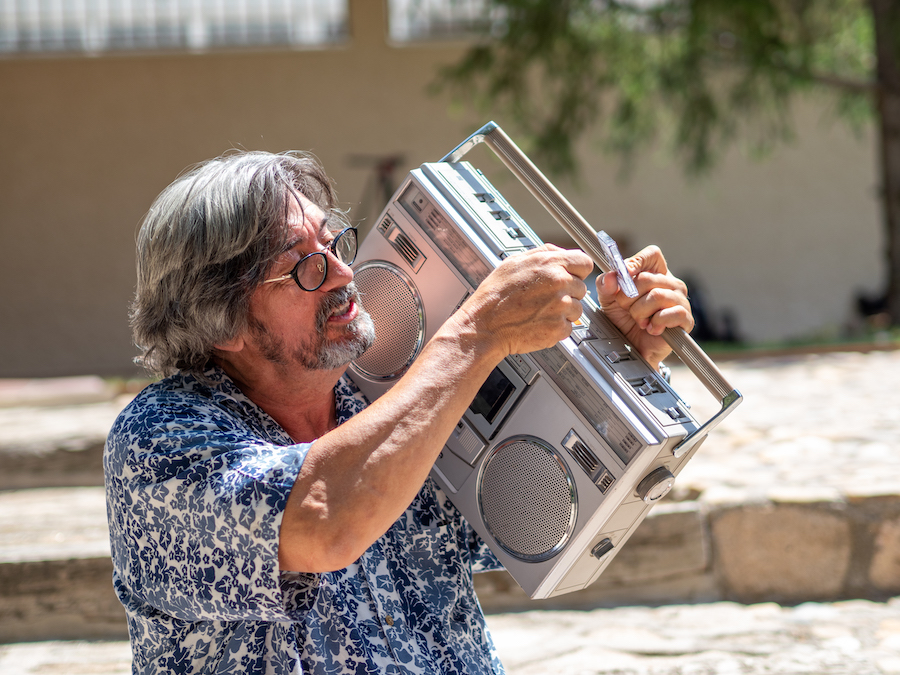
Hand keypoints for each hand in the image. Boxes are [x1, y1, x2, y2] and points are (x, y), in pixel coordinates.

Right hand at [457, 244, 593, 357]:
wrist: (485, 325)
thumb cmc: (495, 295)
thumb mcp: (514, 262)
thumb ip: (543, 253)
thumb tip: (559, 252)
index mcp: (551, 263)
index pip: (585, 262)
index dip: (577, 271)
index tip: (571, 277)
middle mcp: (560, 282)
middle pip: (581, 287)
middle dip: (568, 293)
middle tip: (546, 297)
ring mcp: (561, 306)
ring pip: (577, 309)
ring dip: (563, 312)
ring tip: (540, 311)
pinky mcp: (559, 327)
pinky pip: (568, 327)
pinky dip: (556, 328)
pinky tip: (539, 322)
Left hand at [596, 245, 692, 368]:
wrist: (630, 347)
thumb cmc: (623, 321)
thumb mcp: (608, 301)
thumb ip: (605, 285)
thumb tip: (611, 276)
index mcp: (654, 274)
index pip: (652, 254)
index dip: (637, 262)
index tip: (624, 274)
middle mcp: (670, 284)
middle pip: (648, 278)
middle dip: (629, 297)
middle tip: (626, 309)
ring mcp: (680, 300)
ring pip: (657, 296)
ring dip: (640, 312)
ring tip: (639, 321)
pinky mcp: (685, 319)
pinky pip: (672, 313)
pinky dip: (656, 322)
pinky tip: (651, 328)